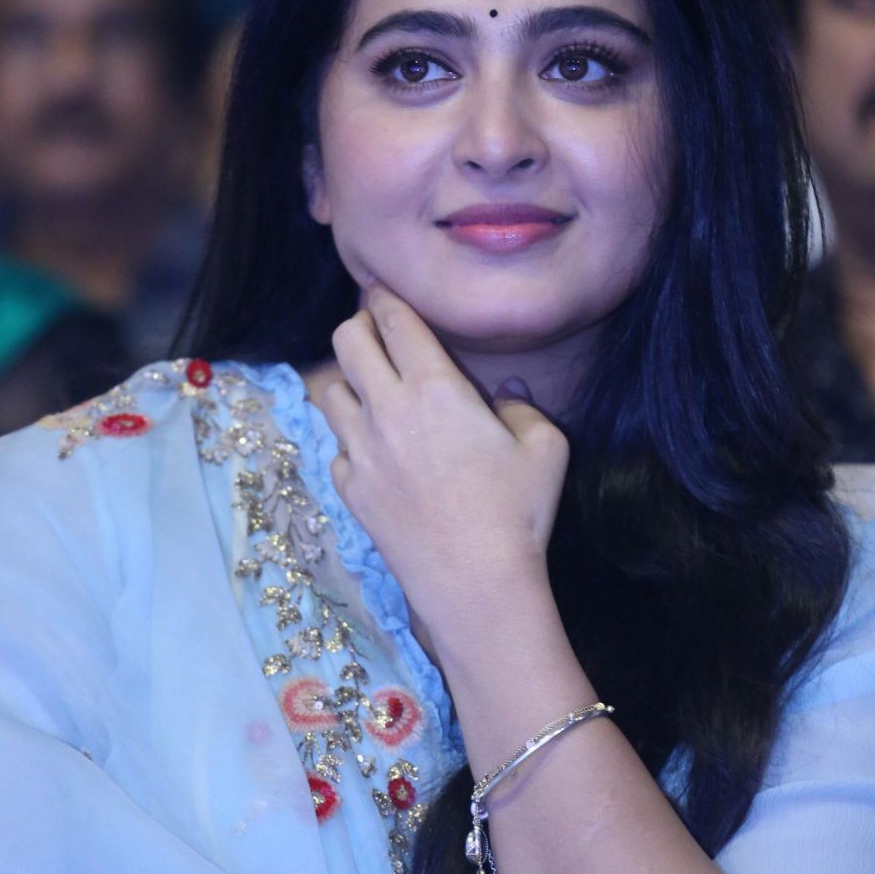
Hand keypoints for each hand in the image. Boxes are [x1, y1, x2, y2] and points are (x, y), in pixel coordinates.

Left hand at [317, 285, 569, 647]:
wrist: (476, 584)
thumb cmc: (518, 512)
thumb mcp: (545, 448)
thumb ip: (521, 407)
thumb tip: (500, 395)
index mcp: (433, 386)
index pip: (393, 318)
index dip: (385, 296)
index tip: (384, 289)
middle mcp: (386, 408)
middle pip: (346, 340)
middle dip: (358, 325)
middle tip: (376, 332)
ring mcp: (359, 450)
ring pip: (329, 390)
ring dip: (348, 379)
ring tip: (370, 387)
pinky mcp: (349, 488)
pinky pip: (335, 445)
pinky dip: (348, 438)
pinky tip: (374, 449)